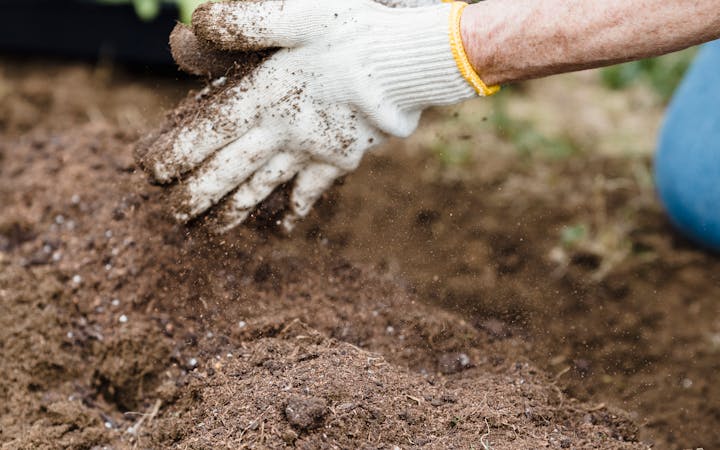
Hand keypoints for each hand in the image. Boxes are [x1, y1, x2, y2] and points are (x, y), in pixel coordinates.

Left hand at [139, 0, 494, 231]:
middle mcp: (281, 132)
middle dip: (198, 197)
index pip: (208, 133)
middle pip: (229, 173)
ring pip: (264, 189)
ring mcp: (311, 151)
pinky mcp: (339, 159)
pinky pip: (311, 192)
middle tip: (172, 217)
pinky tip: (284, 228)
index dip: (177, 155)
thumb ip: (243, 23)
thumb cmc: (352, 32)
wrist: (408, 64)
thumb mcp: (295, 12)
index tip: (152, 174)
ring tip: (213, 231)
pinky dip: (295, 212)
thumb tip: (195, 26)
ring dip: (235, 212)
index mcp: (263, 96)